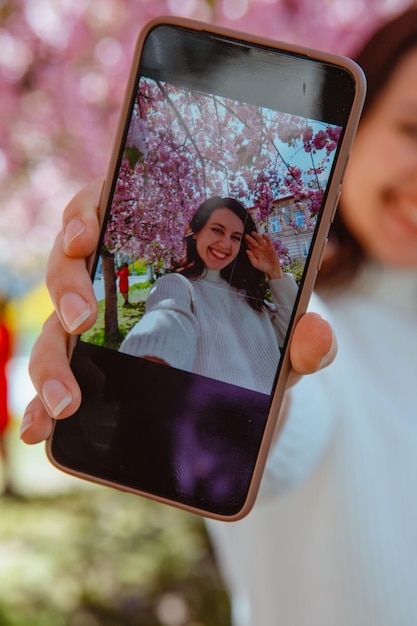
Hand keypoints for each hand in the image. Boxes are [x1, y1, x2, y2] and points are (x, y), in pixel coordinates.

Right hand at [20, 182, 336, 443]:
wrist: (242, 387)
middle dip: (66, 286)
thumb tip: (316, 336)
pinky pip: (58, 378)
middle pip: (67, 265)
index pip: (104, 207)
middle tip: (81, 315)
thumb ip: (296, 333)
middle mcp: (112, 277)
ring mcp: (95, 325)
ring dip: (49, 360)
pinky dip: (42, 403)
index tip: (87, 231)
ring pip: (54, 329)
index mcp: (151, 244)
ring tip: (66, 400)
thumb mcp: (276, 335)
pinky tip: (42, 428)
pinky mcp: (89, 370)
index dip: (86, 212)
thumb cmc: (252, 340)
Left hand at [245, 232, 282, 278]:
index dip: (247, 242)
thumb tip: (247, 250)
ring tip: (253, 233)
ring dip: (257, 236)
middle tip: (246, 235)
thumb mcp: (255, 264)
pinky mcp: (270, 247)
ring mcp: (265, 247)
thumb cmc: (263, 267)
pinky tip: (263, 235)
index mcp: (254, 252)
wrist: (272, 269)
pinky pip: (268, 241)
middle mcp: (259, 248)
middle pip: (254, 242)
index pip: (250, 245)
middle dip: (250, 239)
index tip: (243, 240)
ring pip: (260, 240)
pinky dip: (266, 238)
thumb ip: (251, 257)